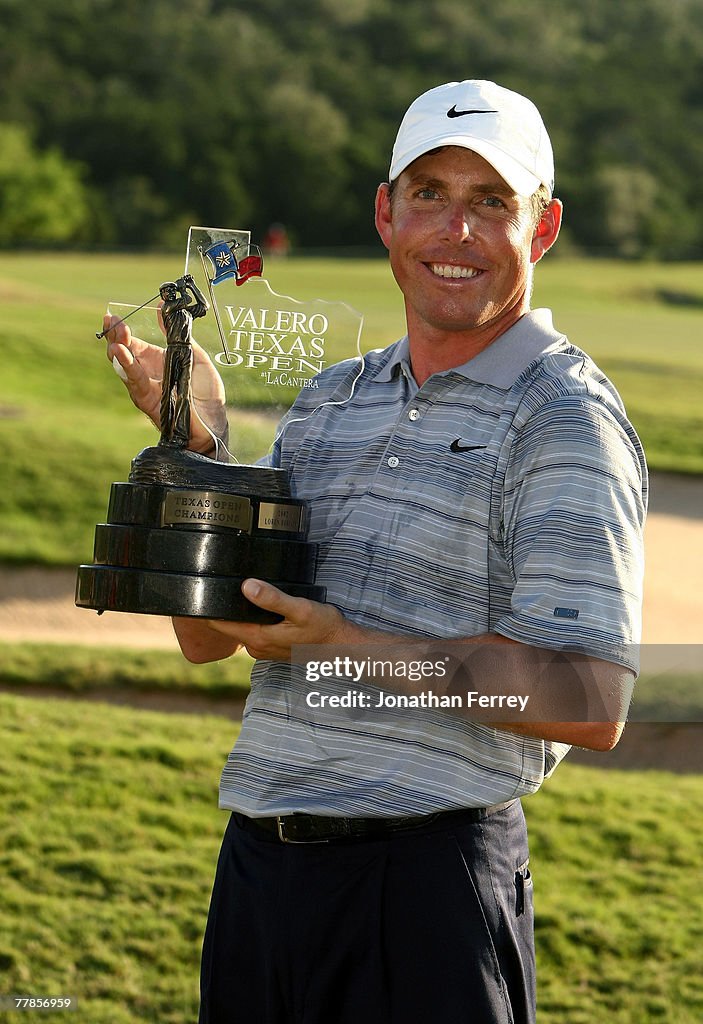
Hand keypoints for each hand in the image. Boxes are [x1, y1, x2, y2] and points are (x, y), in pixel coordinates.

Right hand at [103, 312, 226, 452]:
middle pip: (123, 352)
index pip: (133, 342)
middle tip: (112, 321)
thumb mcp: (195, 355)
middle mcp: (146, 373)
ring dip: (117, 350)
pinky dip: (127, 366)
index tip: (113, 314)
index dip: (122, 330)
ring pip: (123, 366)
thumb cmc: (206, 392)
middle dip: (116, 336)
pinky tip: (121, 352)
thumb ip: (177, 333)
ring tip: (115, 335)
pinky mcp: (148, 400)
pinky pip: (135, 382)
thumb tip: (164, 307)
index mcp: (156, 360)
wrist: (214, 421)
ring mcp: (145, 387)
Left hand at [206, 579, 353, 660]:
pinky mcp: (273, 647)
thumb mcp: (300, 609)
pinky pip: (253, 631)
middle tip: (214, 583)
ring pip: (241, 628)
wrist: (342, 648)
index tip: (197, 590)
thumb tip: (247, 587)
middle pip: (228, 625)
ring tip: (234, 591)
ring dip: (237, 613)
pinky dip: (251, 619)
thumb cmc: (323, 629)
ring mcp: (264, 649)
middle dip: (221, 608)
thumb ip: (273, 599)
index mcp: (258, 637)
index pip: (219, 624)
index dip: (206, 608)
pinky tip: (257, 606)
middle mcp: (257, 647)